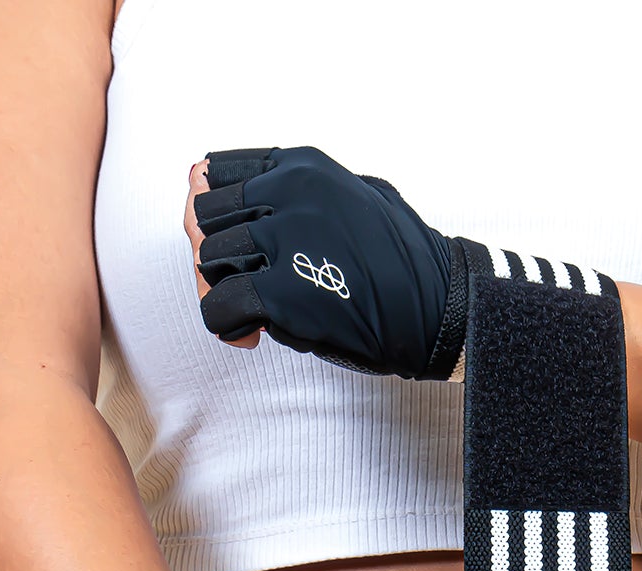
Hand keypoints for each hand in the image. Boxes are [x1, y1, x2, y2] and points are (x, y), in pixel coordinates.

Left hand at [181, 145, 470, 378]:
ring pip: (208, 261)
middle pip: (205, 218)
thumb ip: (288, 186)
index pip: (217, 172)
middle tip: (241, 282)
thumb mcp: (349, 193)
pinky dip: (226, 325)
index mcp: (301, 166)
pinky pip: (217, 307)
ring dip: (222, 291)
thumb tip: (198, 175)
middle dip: (213, 253)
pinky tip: (252, 333)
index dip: (219, 213)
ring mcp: (286, 241)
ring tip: (255, 312)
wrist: (443, 306)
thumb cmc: (400, 257)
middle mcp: (289, 194)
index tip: (239, 238)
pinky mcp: (284, 295)